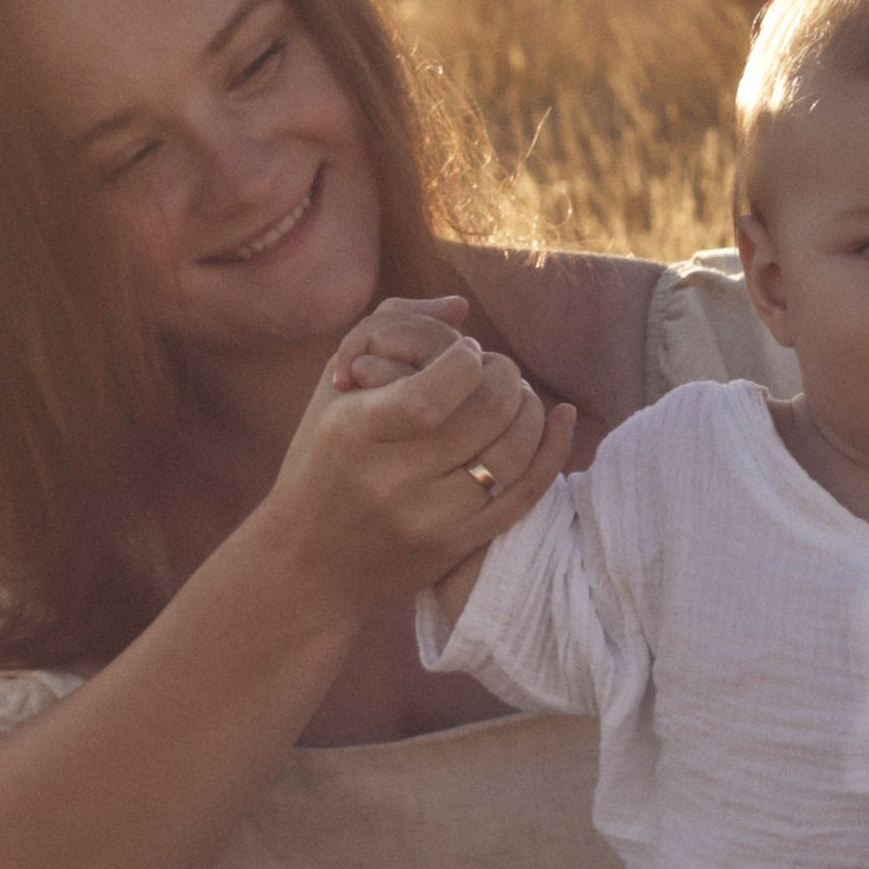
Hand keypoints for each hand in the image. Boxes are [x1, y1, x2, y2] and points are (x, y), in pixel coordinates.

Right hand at [271, 294, 576, 606]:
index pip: (431, 391)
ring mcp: (429, 519)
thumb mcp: (335, 390)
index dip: (465, 359)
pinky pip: (526, 494)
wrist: (308, 561)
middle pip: (488, 412)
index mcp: (354, 432)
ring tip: (516, 396)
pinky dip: (551, 449)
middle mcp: (392, 480)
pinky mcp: (457, 546)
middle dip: (506, 375)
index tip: (465, 352)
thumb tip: (461, 307)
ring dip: (531, 408)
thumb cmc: (321, 460)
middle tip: (495, 371)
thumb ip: (390, 329)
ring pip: (515, 452)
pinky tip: (559, 418)